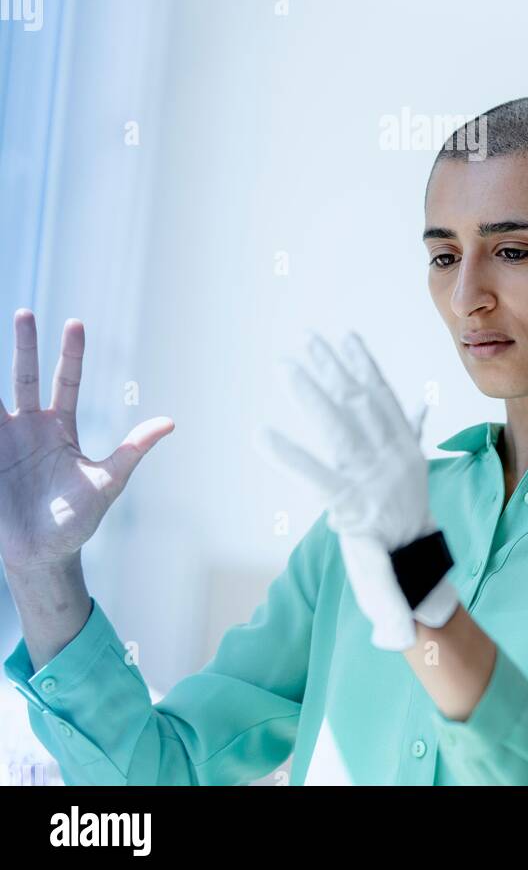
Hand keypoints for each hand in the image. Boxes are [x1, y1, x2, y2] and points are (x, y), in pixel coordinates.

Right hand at [0, 309, 174, 571]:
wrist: (43, 557)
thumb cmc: (77, 522)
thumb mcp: (107, 483)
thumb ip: (132, 451)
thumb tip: (170, 422)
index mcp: (60, 428)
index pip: (66, 381)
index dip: (71, 353)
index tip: (75, 322)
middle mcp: (30, 428)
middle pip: (25, 377)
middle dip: (24, 345)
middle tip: (24, 312)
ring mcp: (4, 442)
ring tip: (9, 328)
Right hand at [254, 330, 458, 650]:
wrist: (426, 557)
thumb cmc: (389, 574)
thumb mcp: (386, 591)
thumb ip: (390, 607)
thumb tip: (396, 639)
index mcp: (363, 508)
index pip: (325, 482)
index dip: (294, 459)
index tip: (259, 435)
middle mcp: (380, 473)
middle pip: (343, 429)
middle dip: (313, 396)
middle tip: (283, 364)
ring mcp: (392, 450)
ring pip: (363, 403)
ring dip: (336, 370)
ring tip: (309, 340)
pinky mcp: (400, 435)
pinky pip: (382, 396)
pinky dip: (366, 368)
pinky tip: (346, 342)